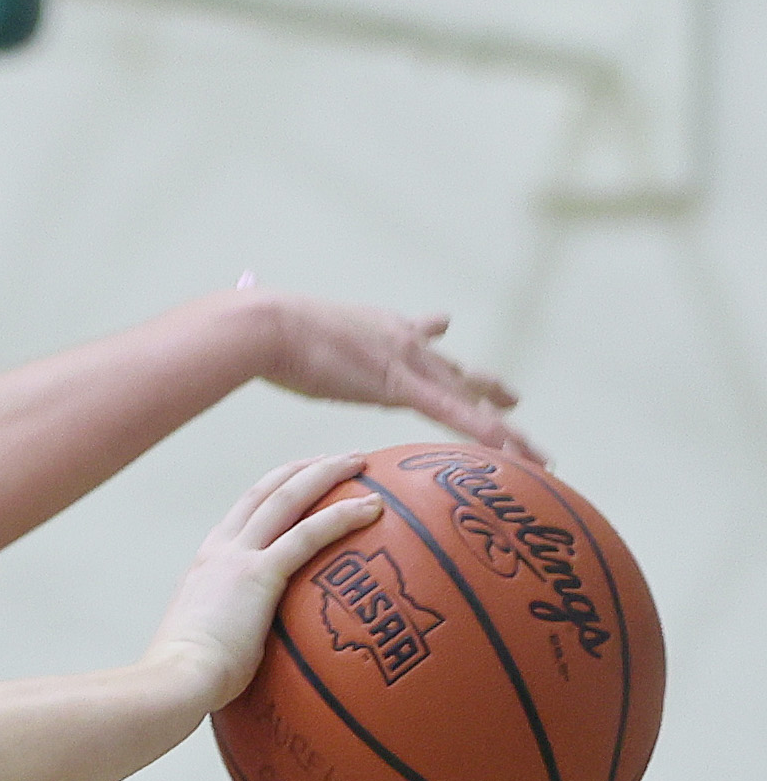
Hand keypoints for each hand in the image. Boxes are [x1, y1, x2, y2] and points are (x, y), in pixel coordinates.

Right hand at [143, 453, 381, 710]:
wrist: (174, 683)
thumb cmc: (190, 684)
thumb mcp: (210, 647)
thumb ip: (234, 636)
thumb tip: (256, 659)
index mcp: (206, 565)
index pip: (243, 513)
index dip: (275, 489)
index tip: (302, 479)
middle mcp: (219, 551)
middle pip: (266, 491)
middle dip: (304, 469)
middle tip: (339, 460)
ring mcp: (237, 559)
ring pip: (288, 498)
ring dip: (326, 473)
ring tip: (361, 462)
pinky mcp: (258, 575)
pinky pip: (309, 534)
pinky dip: (343, 514)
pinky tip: (374, 507)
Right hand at [255, 293, 545, 465]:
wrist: (268, 327)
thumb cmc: (262, 336)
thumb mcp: (283, 342)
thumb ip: (281, 346)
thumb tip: (243, 335)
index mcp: (375, 332)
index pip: (412, 337)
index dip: (432, 338)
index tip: (444, 329)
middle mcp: (403, 344)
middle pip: (456, 374)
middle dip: (487, 387)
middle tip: (514, 399)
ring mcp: (408, 363)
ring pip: (470, 400)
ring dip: (506, 429)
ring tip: (537, 452)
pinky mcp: (400, 385)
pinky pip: (453, 415)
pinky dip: (485, 432)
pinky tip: (513, 450)